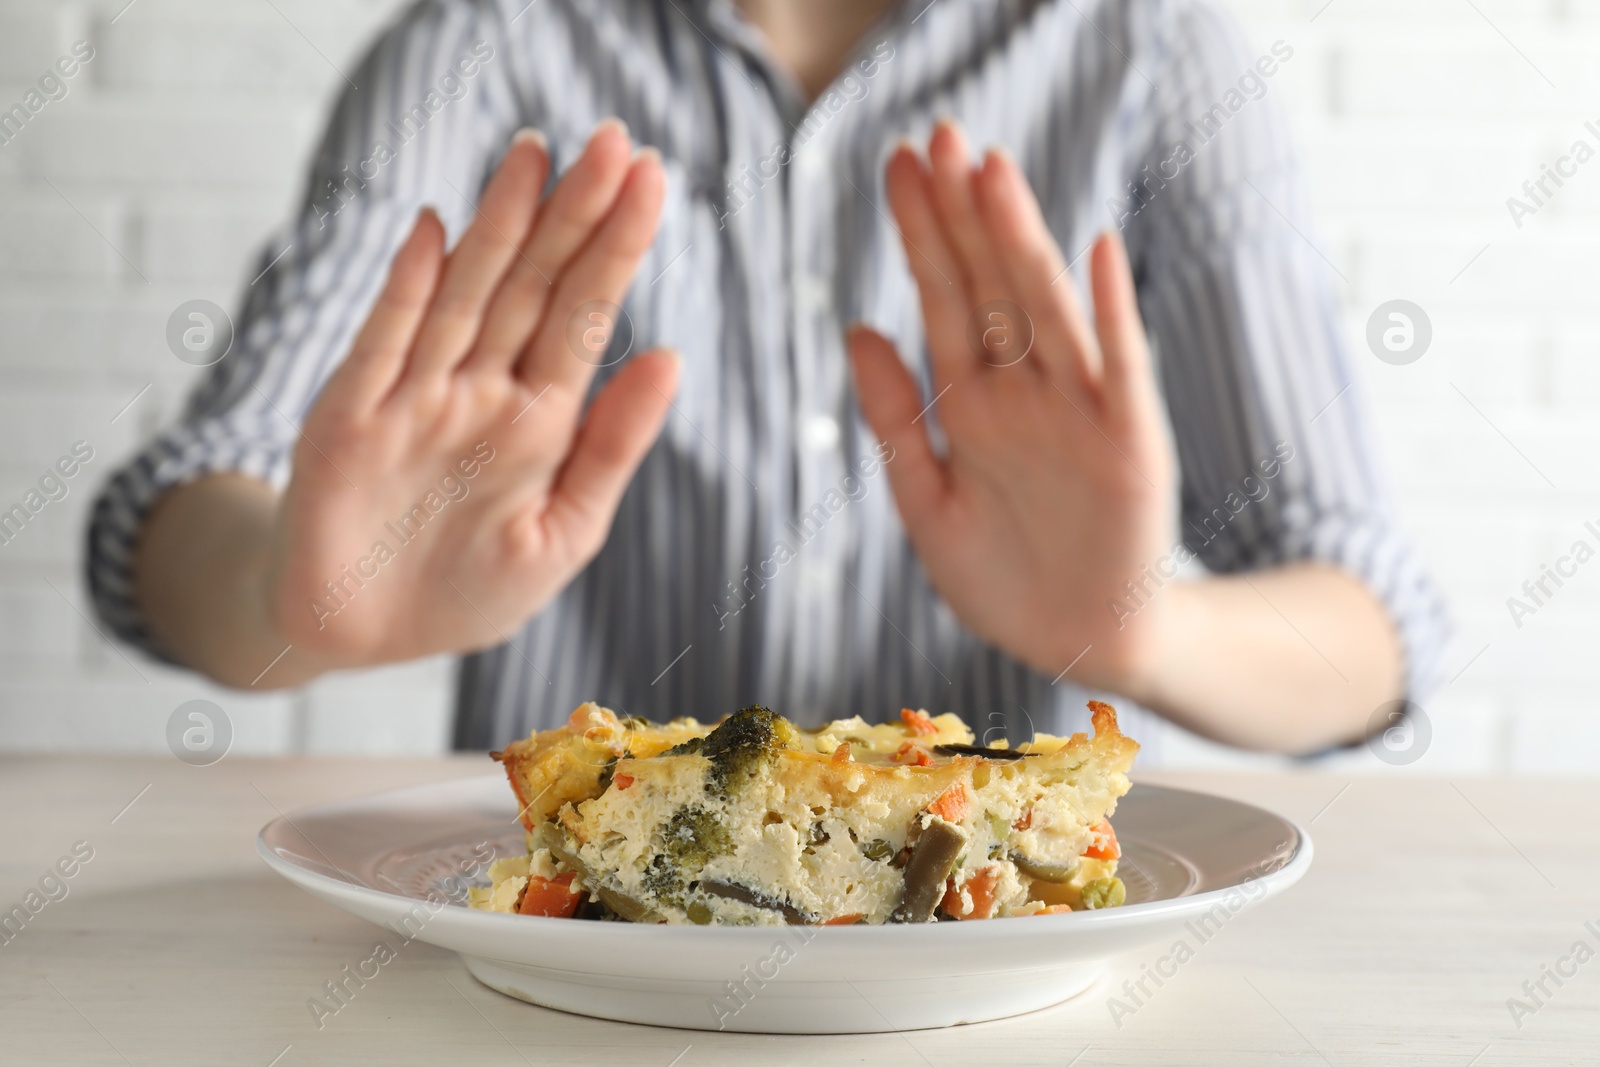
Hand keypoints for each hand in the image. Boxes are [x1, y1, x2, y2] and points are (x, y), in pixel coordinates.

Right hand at [264, 120, 676, 668]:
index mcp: (541, 421)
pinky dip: (410, 287)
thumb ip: (612, 447)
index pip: (585, 317)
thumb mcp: (564, 533)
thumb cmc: (469, 590)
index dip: (617, 249)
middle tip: (617, 141)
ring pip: (468, 295)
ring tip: (536, 153)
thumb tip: (673, 358)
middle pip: (535, 287)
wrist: (362, 636)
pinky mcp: (351, 416)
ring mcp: (416, 396)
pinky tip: (439, 229)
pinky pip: (386, 341)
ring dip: (501, 225)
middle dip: (575, 215)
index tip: (654, 181)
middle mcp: (482, 392)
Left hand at [847, 121, 1175, 691]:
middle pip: (988, 285)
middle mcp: (1023, 392)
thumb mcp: (925, 505)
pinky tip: (1097, 250)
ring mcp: (1078, 410)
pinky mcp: (1130, 442)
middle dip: (963, 214)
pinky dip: (1112, 312)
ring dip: (1022, 241)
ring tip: (994, 170)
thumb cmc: (1002, 579)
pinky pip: (1121, 367)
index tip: (898, 166)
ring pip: (1045, 310)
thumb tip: (855, 325)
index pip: (941, 297)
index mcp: (969, 403)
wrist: (1078, 644)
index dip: (921, 233)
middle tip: (937, 135)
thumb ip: (895, 418)